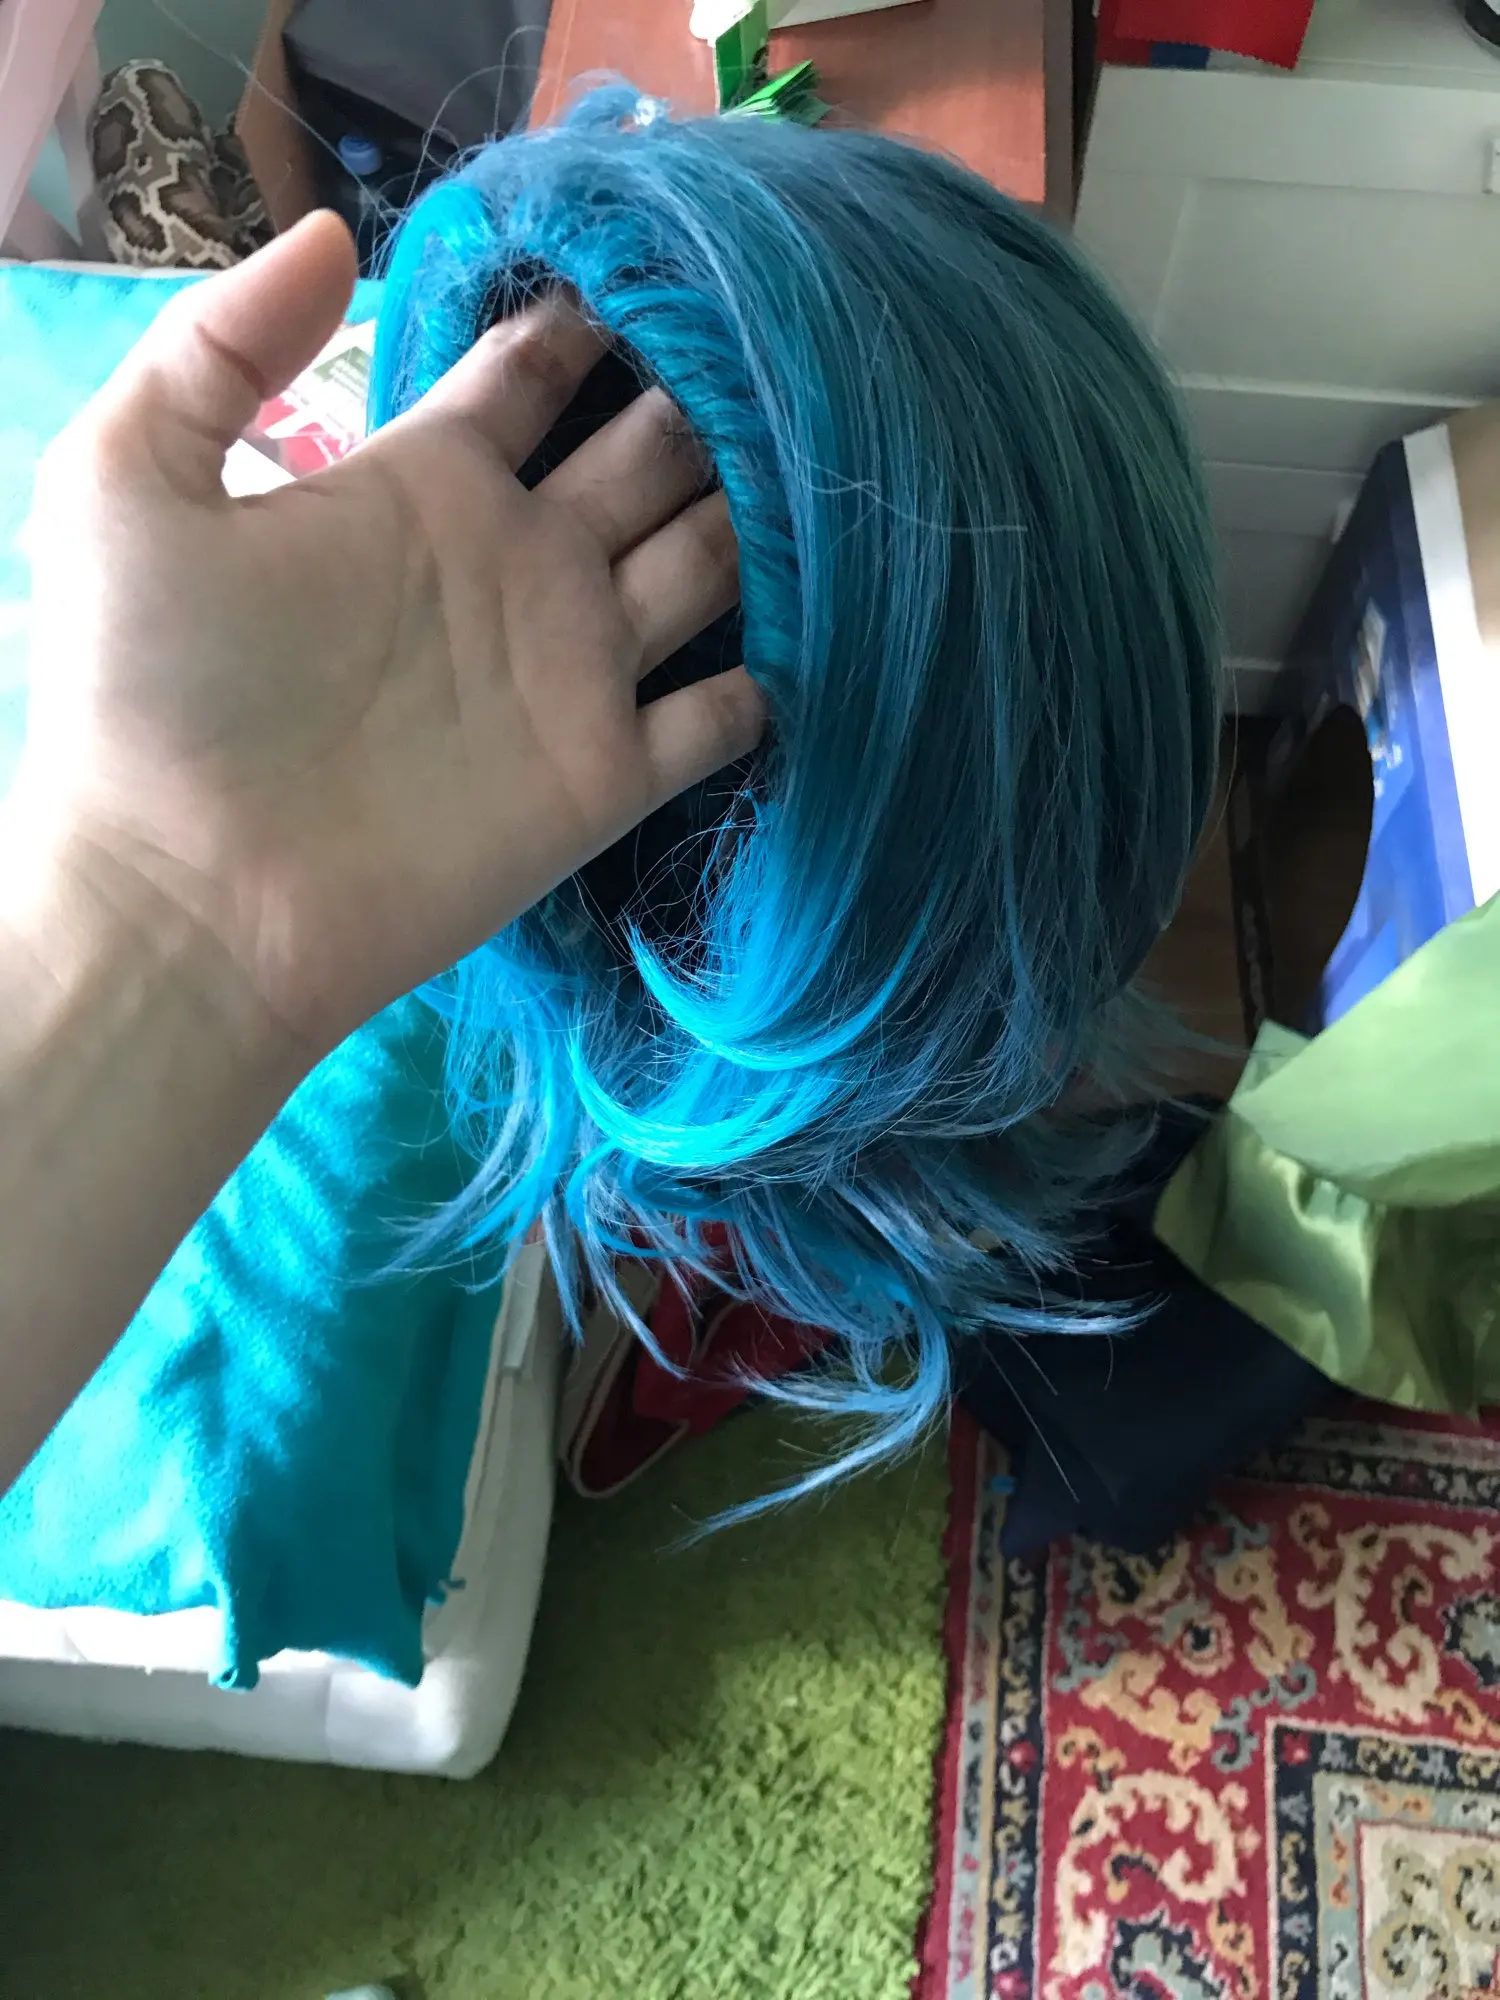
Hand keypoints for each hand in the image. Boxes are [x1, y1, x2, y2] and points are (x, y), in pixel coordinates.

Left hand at [14, 213, 762, 1055]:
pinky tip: (822, 616)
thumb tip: (332, 228)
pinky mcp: (607, 775)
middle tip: (779, 345)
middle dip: (709, 398)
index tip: (658, 260)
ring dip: (762, 515)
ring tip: (828, 450)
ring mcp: (573, 671)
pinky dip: (772, 674)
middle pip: (648, 455)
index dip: (590, 317)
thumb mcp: (127, 483)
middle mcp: (522, 562)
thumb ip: (220, 346)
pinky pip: (722, 715)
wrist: (192, 901)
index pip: (535, 374)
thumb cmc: (150, 699)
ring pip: (708, 564)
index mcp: (426, 482)